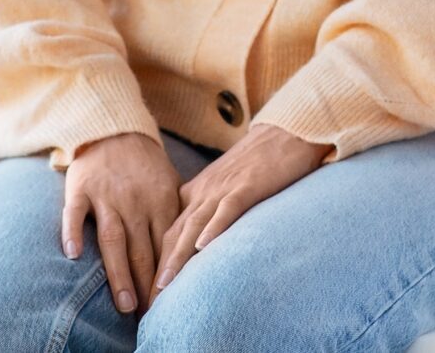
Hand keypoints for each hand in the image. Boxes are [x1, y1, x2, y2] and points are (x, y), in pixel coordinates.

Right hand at [61, 131, 183, 315]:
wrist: (114, 128)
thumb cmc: (145, 166)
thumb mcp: (170, 185)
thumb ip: (178, 216)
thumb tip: (192, 251)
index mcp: (160, 201)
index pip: (166, 246)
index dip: (167, 276)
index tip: (169, 303)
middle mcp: (135, 201)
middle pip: (141, 250)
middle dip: (146, 285)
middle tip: (148, 315)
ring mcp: (107, 195)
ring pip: (113, 239)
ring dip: (119, 273)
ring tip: (124, 304)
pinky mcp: (80, 188)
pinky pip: (74, 213)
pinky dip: (73, 231)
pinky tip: (74, 254)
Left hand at [152, 123, 328, 295]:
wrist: (286, 131)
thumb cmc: (259, 163)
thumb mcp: (225, 188)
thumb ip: (211, 211)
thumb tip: (200, 247)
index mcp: (196, 193)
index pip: (168, 233)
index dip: (156, 265)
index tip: (148, 295)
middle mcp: (204, 192)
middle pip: (173, 235)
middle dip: (159, 270)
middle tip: (147, 303)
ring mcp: (224, 188)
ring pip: (193, 226)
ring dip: (176, 257)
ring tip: (164, 285)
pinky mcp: (248, 185)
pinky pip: (227, 209)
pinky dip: (214, 228)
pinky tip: (203, 247)